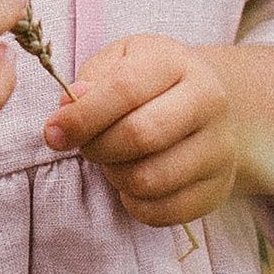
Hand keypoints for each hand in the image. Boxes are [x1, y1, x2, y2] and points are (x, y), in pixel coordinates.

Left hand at [44, 35, 273, 232]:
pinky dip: (135, 204)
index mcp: (178, 64)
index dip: (81, 116)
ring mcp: (220, 148)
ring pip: (150, 180)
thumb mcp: (120, 62)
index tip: (53, 132)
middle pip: (140, 137)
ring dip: (115, 176)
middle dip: (97, 148)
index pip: (124, 90)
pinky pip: (164, 212)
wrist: (207, 104)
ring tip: (114, 161)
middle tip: (84, 147)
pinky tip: (132, 182)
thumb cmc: (151, 81)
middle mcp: (209, 102)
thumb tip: (69, 106)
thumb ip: (91, 81)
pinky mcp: (219, 187)